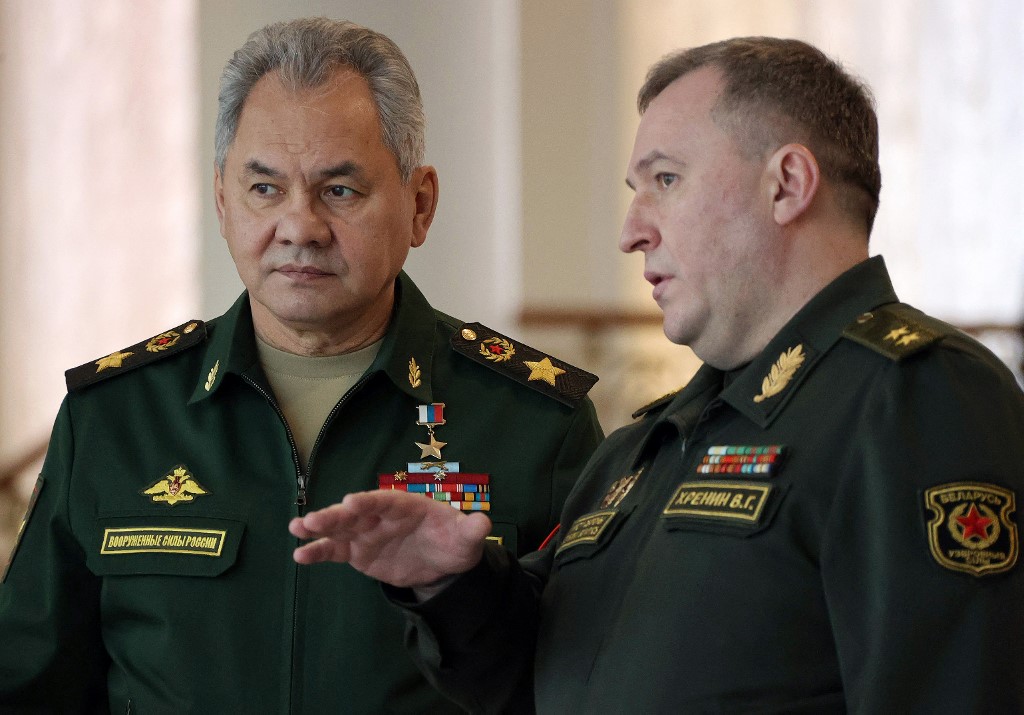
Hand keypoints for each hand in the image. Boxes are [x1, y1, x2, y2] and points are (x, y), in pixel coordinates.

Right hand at [290, 490, 491, 588]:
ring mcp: (366, 533)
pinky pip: (335, 551)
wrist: (442, 563)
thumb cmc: (453, 541)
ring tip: (296, 530)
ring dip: (318, 529)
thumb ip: (470, 530)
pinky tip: (300, 555)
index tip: (350, 502)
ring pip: (339, 529)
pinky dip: (318, 551)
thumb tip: (483, 523)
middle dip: (334, 515)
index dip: (368, 501)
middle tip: (312, 520)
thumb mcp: (466, 538)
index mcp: (404, 505)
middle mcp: (380, 515)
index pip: (384, 501)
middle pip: (355, 513)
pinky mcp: (358, 552)